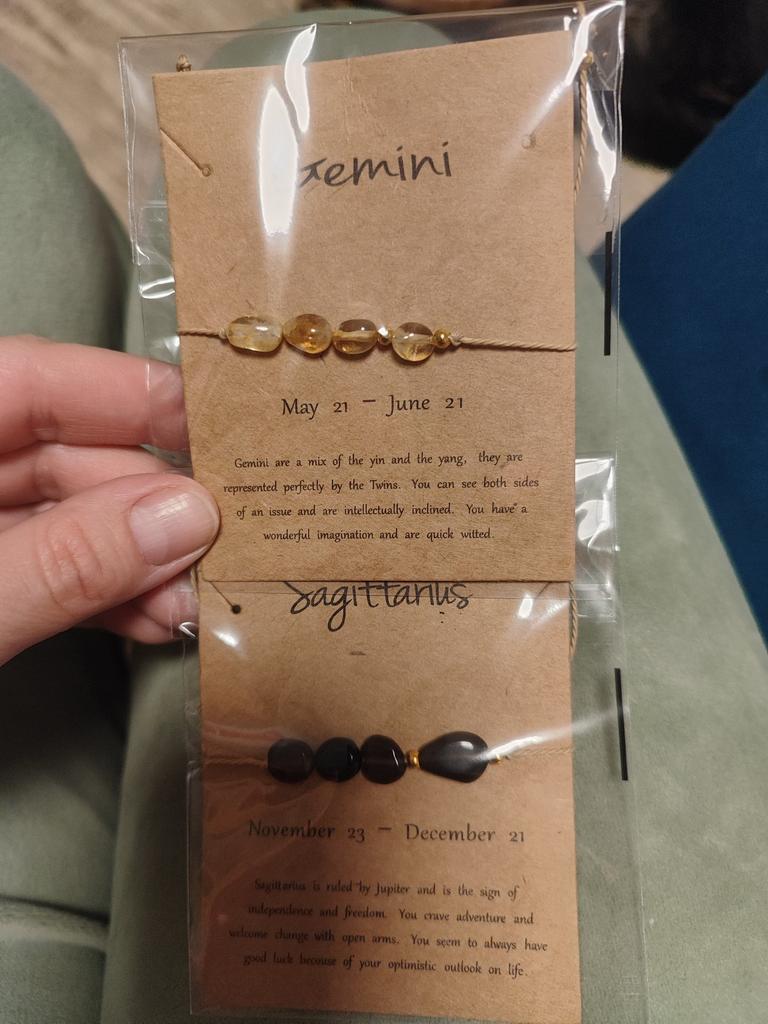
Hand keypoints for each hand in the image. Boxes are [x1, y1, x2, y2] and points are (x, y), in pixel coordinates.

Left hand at [0, 336, 218, 665]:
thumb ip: (67, 560)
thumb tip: (186, 517)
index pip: (32, 379)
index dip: (129, 393)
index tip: (219, 426)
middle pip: (65, 454)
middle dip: (148, 508)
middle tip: (218, 546)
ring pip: (67, 519)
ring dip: (137, 563)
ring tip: (191, 601)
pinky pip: (50, 571)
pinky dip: (101, 595)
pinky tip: (150, 619)